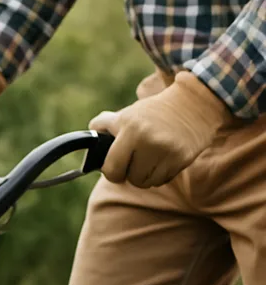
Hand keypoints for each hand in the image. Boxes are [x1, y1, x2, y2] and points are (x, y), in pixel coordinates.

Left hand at [90, 72, 232, 187]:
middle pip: (129, 179)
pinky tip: (165, 157)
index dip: (111, 171)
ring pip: (146, 183)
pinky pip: (163, 180)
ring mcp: (167, 151)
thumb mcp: (128, 114)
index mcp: (130, 129)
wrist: (195, 101)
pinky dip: (161, 174)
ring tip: (152, 157)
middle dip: (130, 173)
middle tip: (136, 160)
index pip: (111, 169)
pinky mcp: (182, 158)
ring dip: (146, 175)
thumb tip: (87, 137)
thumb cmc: (154, 112)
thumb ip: (105, 127)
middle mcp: (148, 141)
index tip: (116, 165)